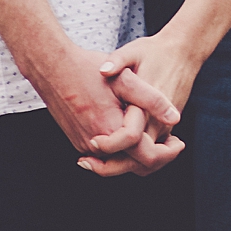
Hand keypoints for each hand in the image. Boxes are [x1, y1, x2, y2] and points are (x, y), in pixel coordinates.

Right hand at [20, 33, 182, 175]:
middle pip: (132, 164)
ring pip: (118, 160)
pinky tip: (133, 134)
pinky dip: (122, 149)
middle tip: (173, 145)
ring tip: (159, 140)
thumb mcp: (124, 78)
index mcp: (110, 129)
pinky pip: (105, 154)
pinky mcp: (78, 141)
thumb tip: (176, 117)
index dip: (166, 152)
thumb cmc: (87, 68)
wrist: (52, 67)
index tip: (179, 143)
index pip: (144, 154)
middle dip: (156, 157)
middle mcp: (95, 144)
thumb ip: (151, 99)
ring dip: (138, 153)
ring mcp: (83, 145)